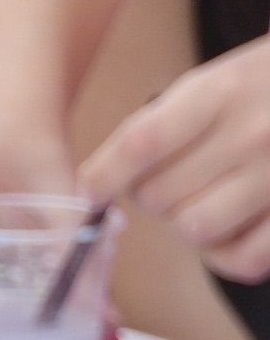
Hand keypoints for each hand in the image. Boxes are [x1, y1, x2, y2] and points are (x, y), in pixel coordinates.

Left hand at [87, 34, 269, 279]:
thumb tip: (99, 182)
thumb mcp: (218, 80)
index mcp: (221, 94)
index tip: (88, 193)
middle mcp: (251, 135)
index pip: (140, 145)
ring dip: (190, 225)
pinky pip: (244, 259)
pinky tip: (235, 233)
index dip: (102, 178)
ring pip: (194, 230)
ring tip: (209, 203)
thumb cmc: (267, 86)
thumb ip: (163, 124)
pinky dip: (229, 256)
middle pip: (158, 197)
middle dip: (153, 197)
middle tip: (178, 183)